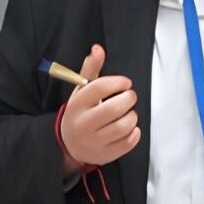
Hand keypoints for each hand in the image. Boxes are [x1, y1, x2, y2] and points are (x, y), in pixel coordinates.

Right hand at [58, 44, 139, 173]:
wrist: (69, 145)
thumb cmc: (80, 113)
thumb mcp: (81, 92)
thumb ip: (90, 70)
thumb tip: (98, 48)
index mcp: (76, 105)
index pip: (99, 88)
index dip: (118, 82)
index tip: (126, 83)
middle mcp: (83, 124)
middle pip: (114, 108)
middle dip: (129, 99)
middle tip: (130, 97)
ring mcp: (94, 141)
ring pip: (124, 125)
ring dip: (132, 116)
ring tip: (129, 113)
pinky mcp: (105, 155)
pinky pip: (129, 142)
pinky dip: (134, 132)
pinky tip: (129, 127)